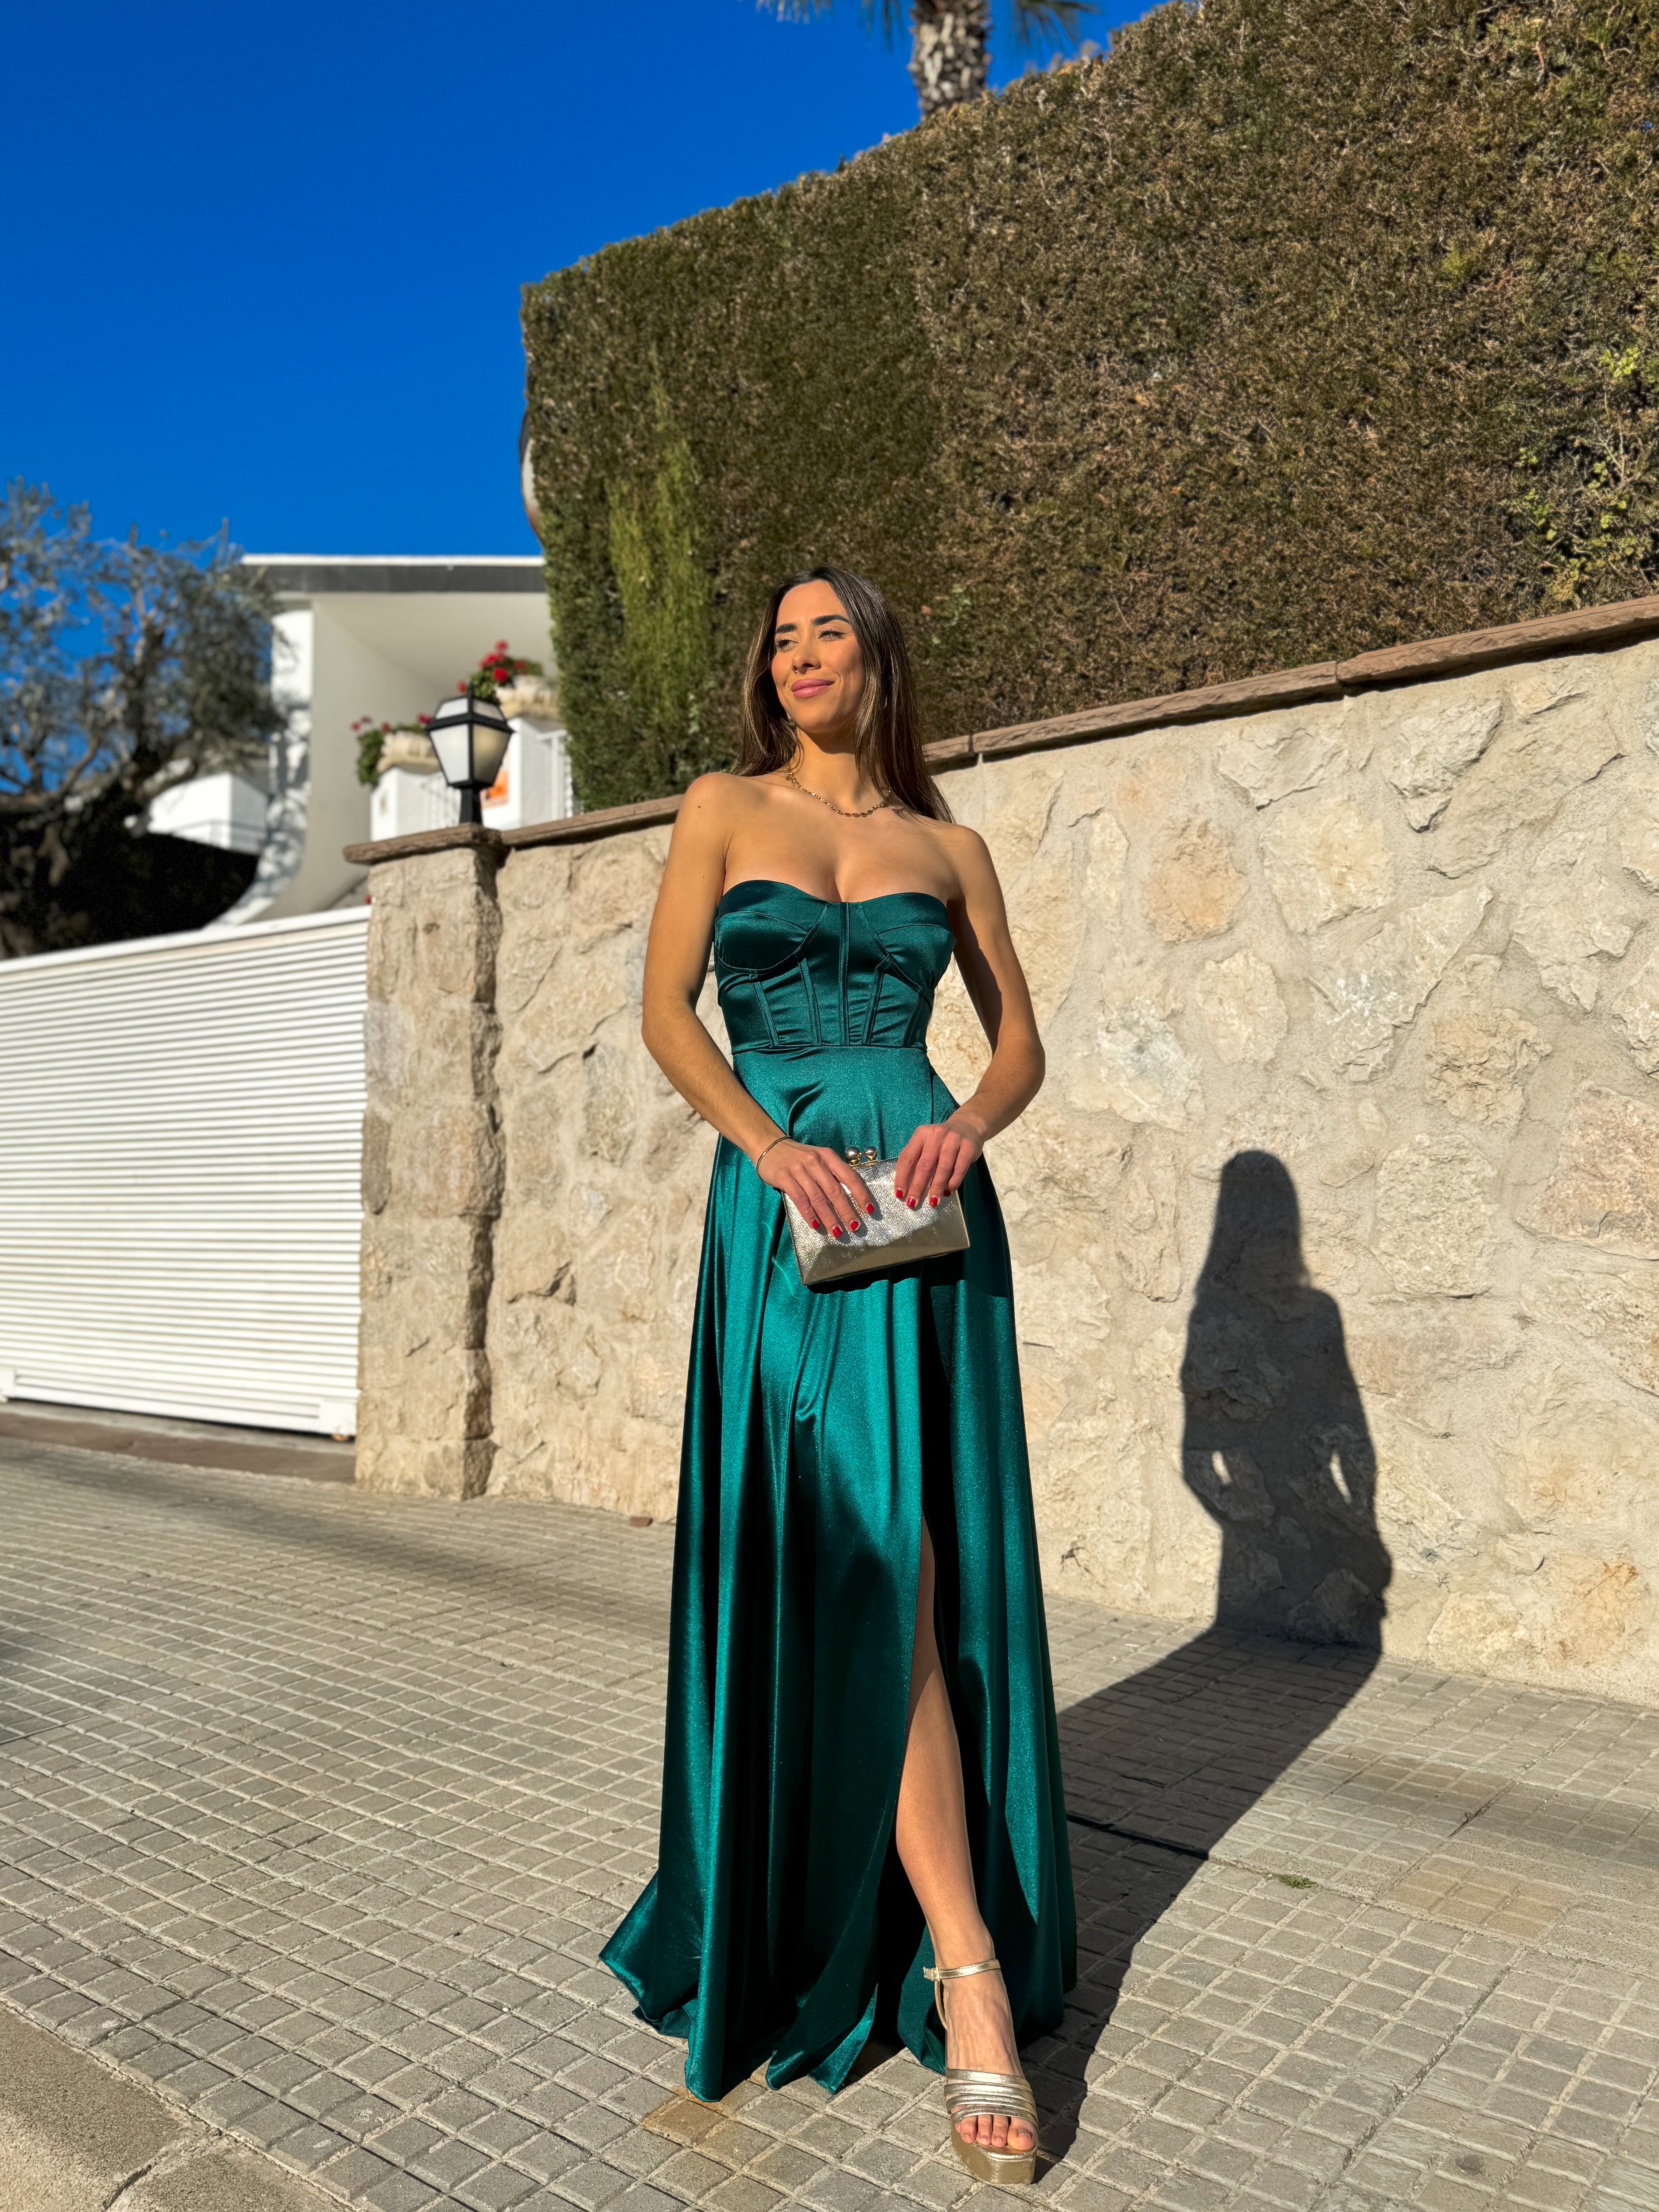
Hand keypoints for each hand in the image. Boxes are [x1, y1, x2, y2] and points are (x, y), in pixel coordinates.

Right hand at [753, 1138, 873, 1239]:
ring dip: (829, 1217)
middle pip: (835, 1190)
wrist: (770, 1146)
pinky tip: (815, 1225)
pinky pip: (799, 1199)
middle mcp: (815, 1162)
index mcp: (828, 1156)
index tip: (869, 1210)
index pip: (849, 1176)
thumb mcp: (819, 1158)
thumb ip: (832, 1173)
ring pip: (818, 1198)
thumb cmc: (799, 1156)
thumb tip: (850, 1198)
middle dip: (846, 1211)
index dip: (861, 1194)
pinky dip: (809, 1214)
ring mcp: (799, 1169)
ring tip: (837, 1232)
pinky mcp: (784, 1177)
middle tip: (855, 1227)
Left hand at [893, 1117, 982, 1209]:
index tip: (899, 1194)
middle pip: (924, 1165)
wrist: (968, 1126)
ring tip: (932, 1202)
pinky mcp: (968, 1147)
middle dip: (917, 1187)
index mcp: (921, 1134)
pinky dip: (953, 1182)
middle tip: (913, 1203)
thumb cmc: (941, 1141)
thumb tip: (908, 1187)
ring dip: (936, 1187)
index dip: (902, 1177)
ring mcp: (953, 1140)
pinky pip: (959, 1169)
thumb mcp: (926, 1143)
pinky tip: (948, 1191)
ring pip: (942, 1168)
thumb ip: (917, 1159)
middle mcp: (936, 1135)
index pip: (907, 1158)